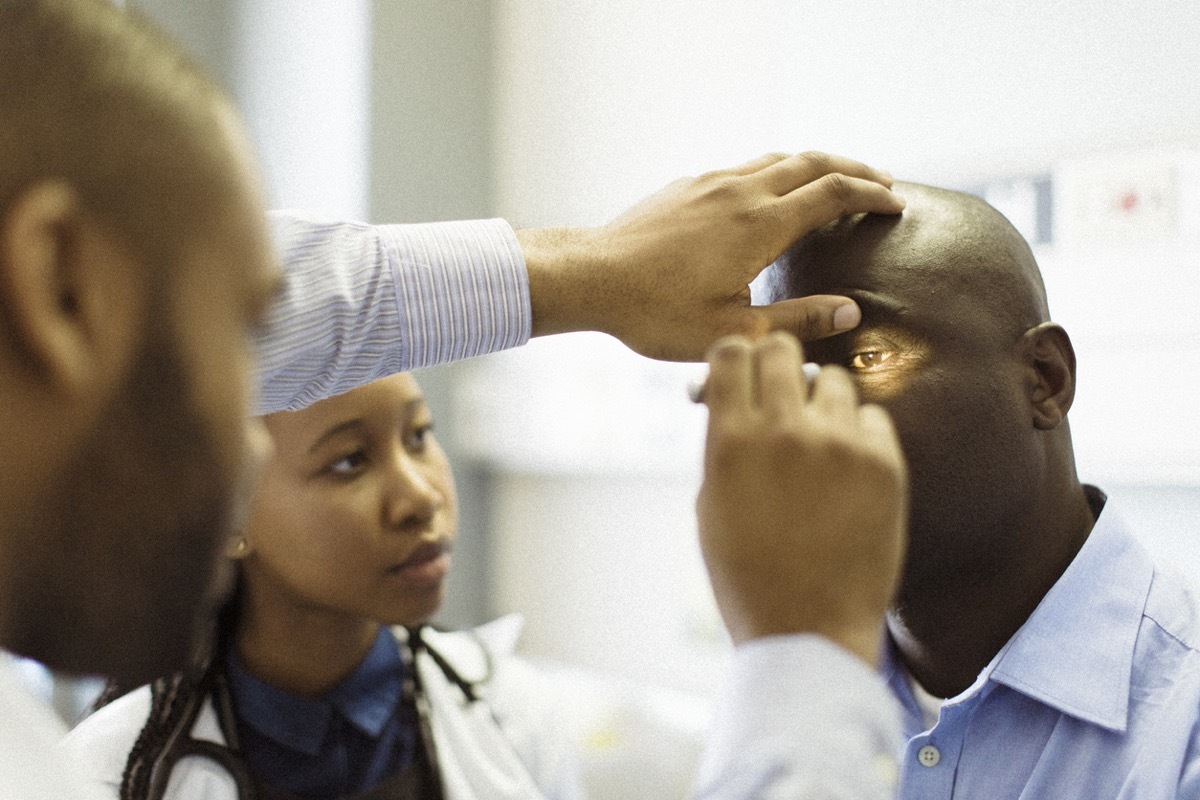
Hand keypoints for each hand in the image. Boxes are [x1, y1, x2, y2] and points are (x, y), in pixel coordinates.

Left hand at [519, 152, 904, 360]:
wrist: (592, 277)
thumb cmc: (656, 312)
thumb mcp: (734, 330)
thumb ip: (796, 320)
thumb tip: (850, 311)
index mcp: (760, 224)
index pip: (834, 193)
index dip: (872, 195)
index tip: (896, 204)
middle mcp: (740, 191)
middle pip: (813, 162)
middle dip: (854, 169)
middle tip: (882, 182)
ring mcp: (711, 182)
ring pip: (778, 158)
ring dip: (816, 164)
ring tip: (836, 179)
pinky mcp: (688, 185)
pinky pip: (745, 166)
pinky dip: (777, 170)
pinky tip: (773, 190)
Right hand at [695, 332, 907, 665]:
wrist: (809, 631)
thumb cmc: (747, 574)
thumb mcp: (711, 505)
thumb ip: (722, 443)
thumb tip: (730, 396)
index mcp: (730, 441)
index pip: (732, 351)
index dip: (736, 356)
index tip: (743, 371)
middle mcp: (784, 432)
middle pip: (784, 349)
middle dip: (777, 364)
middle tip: (780, 392)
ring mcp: (839, 445)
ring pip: (832, 380)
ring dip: (821, 400)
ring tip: (818, 439)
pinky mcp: (884, 464)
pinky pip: (872, 417)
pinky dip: (858, 433)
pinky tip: (847, 467)